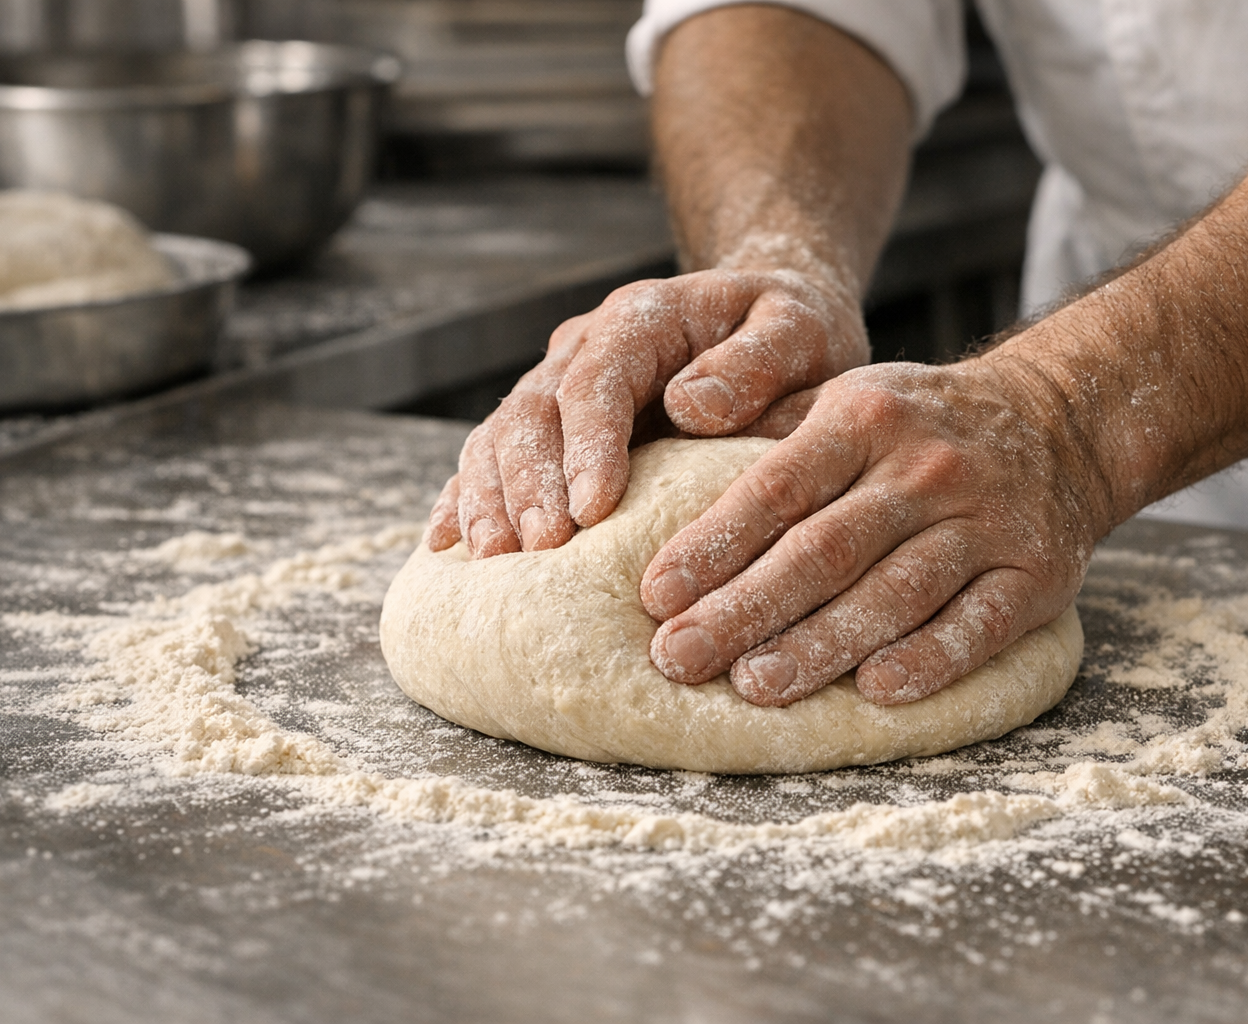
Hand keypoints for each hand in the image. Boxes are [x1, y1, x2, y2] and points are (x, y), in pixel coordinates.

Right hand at [425, 267, 867, 556]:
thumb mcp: (799, 331)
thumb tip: (689, 406)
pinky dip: (468, 498)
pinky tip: (448, 545)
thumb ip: (756, 363)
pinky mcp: (553, 428)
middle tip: (540, 549)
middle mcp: (587, 347)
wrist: (774, 330)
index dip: (587, 443)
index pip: (598, 379)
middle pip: (535, 411)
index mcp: (644, 319)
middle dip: (530, 482)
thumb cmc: (795, 337)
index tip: (591, 507)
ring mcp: (560, 386)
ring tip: (495, 560)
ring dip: (492, 497)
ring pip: (501, 436)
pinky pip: (493, 459)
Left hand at [639, 358, 1111, 705]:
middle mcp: (925, 467)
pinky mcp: (1036, 574)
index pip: (776, 488)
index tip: (656, 595)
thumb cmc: (919, 425)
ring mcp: (986, 522)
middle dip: (745, 608)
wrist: (1060, 421)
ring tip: (756, 686)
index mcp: (864, 417)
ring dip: (823, 645)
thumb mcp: (849, 400)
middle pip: (825, 549)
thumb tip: (670, 438)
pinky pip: (980, 624)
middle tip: (678, 658)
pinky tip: (876, 692)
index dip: (713, 544)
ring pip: (896, 593)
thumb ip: (768, 428)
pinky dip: (931, 659)